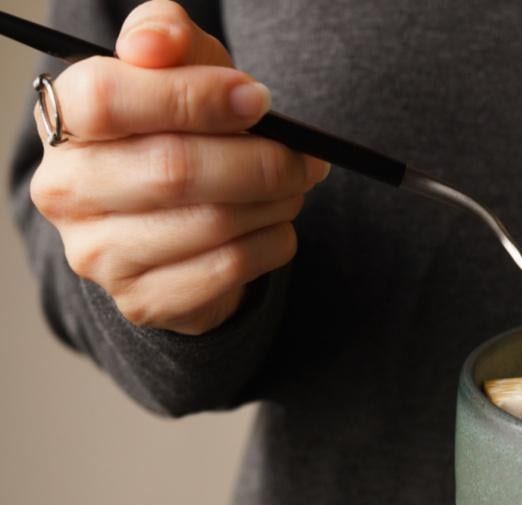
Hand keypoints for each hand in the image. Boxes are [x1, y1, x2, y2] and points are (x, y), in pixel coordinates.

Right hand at [29, 0, 329, 334]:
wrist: (175, 227)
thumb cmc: (180, 134)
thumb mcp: (179, 74)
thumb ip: (169, 39)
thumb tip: (156, 42)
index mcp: (66, 121)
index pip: (109, 99)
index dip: (193, 97)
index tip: (257, 99)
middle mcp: (66, 191)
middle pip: (174, 170)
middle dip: (261, 161)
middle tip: (306, 158)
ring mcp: (100, 255)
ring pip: (213, 224)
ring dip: (276, 203)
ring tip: (292, 188)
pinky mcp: (143, 301)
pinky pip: (230, 268)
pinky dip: (273, 242)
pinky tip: (274, 226)